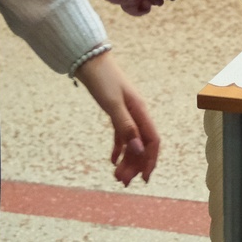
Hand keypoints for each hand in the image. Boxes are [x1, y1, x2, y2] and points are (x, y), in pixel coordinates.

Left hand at [74, 52, 160, 184]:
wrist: (88, 59)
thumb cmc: (102, 79)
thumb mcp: (112, 104)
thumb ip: (125, 127)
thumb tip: (139, 151)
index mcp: (140, 110)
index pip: (152, 141)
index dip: (150, 160)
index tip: (144, 178)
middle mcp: (137, 112)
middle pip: (141, 144)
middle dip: (134, 165)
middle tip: (122, 182)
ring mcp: (127, 112)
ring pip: (132, 141)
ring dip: (126, 159)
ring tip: (116, 176)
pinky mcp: (116, 110)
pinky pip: (122, 134)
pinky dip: (118, 148)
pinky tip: (112, 160)